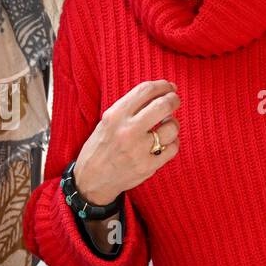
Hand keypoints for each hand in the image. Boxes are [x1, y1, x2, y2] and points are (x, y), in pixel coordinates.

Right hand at [72, 79, 179, 204]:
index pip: (145, 90)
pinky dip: (172, 143)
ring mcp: (139, 150)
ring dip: (173, 123)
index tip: (169, 86)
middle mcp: (127, 131)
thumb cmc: (101, 147)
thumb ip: (130, 108)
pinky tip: (164, 142)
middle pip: (163, 105)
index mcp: (115, 115)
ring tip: (166, 125)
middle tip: (174, 100)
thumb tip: (160, 93)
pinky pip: (172, 148)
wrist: (91, 180)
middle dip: (174, 99)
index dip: (162, 85)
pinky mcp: (147, 166)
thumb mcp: (107, 121)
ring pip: (172, 127)